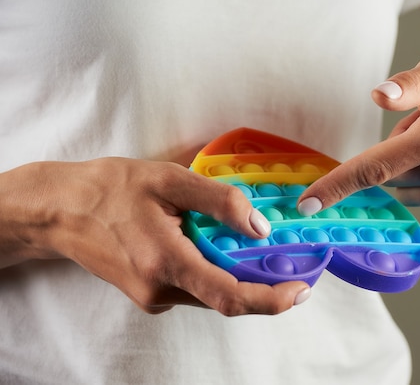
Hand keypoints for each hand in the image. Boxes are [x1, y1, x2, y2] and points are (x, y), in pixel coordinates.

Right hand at [0, 158, 309, 314]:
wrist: (60, 210)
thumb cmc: (110, 190)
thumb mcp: (170, 181)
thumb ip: (220, 202)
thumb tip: (259, 227)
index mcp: (167, 262)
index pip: (230, 297)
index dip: (270, 300)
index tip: (298, 292)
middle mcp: (159, 290)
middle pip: (225, 298)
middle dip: (259, 283)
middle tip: (284, 261)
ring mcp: (151, 296)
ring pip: (209, 293)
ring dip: (235, 275)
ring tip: (249, 244)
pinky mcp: (147, 293)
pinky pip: (192, 287)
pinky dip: (212, 272)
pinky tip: (211, 244)